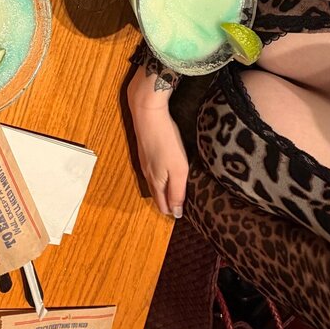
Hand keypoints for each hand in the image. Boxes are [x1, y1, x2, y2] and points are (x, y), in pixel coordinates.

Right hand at [127, 67, 188, 216]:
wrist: (148, 114)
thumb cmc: (166, 142)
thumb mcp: (178, 170)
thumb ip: (177, 192)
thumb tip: (176, 214)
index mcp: (156, 182)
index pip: (163, 206)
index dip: (173, 212)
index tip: (184, 214)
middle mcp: (148, 175)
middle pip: (157, 196)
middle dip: (168, 204)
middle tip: (181, 207)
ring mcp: (145, 162)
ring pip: (154, 184)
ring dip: (164, 191)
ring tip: (175, 194)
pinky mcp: (145, 151)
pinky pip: (153, 172)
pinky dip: (161, 178)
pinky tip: (166, 173)